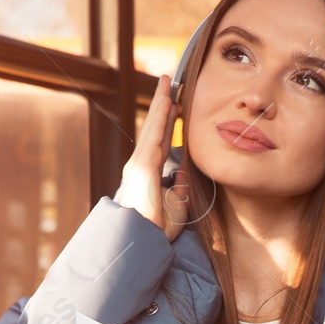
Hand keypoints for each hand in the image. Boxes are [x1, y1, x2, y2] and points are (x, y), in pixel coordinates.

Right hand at [113, 75, 192, 242]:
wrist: (145, 241)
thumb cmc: (159, 228)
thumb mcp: (177, 203)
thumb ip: (180, 185)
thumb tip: (185, 172)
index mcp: (150, 171)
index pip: (163, 139)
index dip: (169, 121)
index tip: (175, 103)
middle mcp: (142, 163)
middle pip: (156, 127)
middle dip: (163, 104)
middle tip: (170, 82)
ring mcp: (140, 162)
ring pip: (154, 125)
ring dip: (161, 102)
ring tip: (168, 82)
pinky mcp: (142, 164)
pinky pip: (154, 134)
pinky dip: (160, 115)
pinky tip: (167, 100)